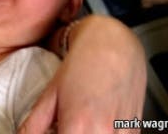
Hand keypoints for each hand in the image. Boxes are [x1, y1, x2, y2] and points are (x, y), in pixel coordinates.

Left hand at [19, 15, 146, 132]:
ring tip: (78, 125)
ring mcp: (121, 133)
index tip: (52, 132)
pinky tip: (94, 124)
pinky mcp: (134, 130)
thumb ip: (33, 125)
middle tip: (61, 126)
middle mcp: (102, 133)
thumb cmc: (83, 63)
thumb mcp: (50, 94)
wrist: (114, 43)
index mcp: (77, 126)